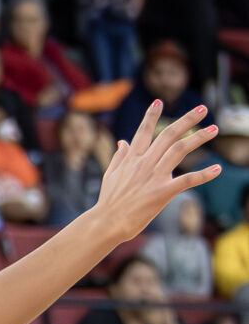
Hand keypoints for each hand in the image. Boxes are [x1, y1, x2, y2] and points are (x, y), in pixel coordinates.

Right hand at [90, 103, 217, 243]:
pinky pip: (187, 180)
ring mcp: (153, 176)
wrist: (107, 222)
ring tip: (214, 129)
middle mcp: (144, 163)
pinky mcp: (163, 192)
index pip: (143, 131)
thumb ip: (119, 157)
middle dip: (187, 120)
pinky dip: (203, 174)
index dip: (151, 115)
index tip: (159, 101)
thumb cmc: (109, 201)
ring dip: (199, 138)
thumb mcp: (111, 175)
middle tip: (203, 109)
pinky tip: (217, 169)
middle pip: (168, 135)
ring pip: (179, 150)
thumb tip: (122, 141)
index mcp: (131, 159)